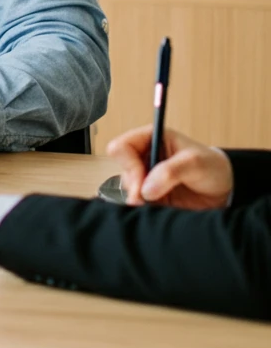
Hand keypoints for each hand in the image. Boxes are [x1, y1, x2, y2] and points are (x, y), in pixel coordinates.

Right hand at [107, 125, 233, 209]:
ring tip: (158, 203)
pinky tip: (158, 209)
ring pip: (127, 189)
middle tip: (147, 199)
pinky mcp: (151, 196)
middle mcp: (145, 157)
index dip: (128, 164)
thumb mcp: (195, 163)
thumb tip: (146, 190)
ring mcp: (147, 177)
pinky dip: (144, 209)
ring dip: (139, 199)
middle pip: (122, 170)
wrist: (225, 192)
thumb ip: (170, 172)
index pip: (122, 146)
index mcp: (151, 138)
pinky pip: (137, 204)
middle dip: (134, 186)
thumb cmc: (212, 167)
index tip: (142, 182)